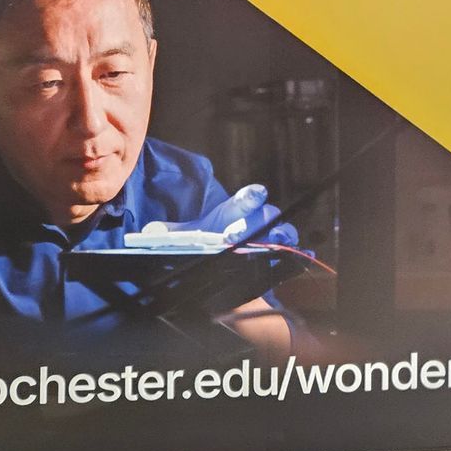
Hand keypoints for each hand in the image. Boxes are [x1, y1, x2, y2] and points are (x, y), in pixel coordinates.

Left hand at [149, 184, 298, 245]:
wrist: (223, 257)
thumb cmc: (211, 238)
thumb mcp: (191, 233)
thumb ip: (172, 232)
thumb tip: (150, 232)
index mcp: (235, 211)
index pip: (246, 200)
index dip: (252, 197)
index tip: (257, 193)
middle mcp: (255, 221)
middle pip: (266, 216)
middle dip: (258, 223)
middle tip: (241, 235)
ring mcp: (268, 238)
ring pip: (282, 233)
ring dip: (280, 237)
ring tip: (277, 242)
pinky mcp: (275, 256)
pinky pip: (291, 254)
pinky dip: (296, 255)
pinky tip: (301, 257)